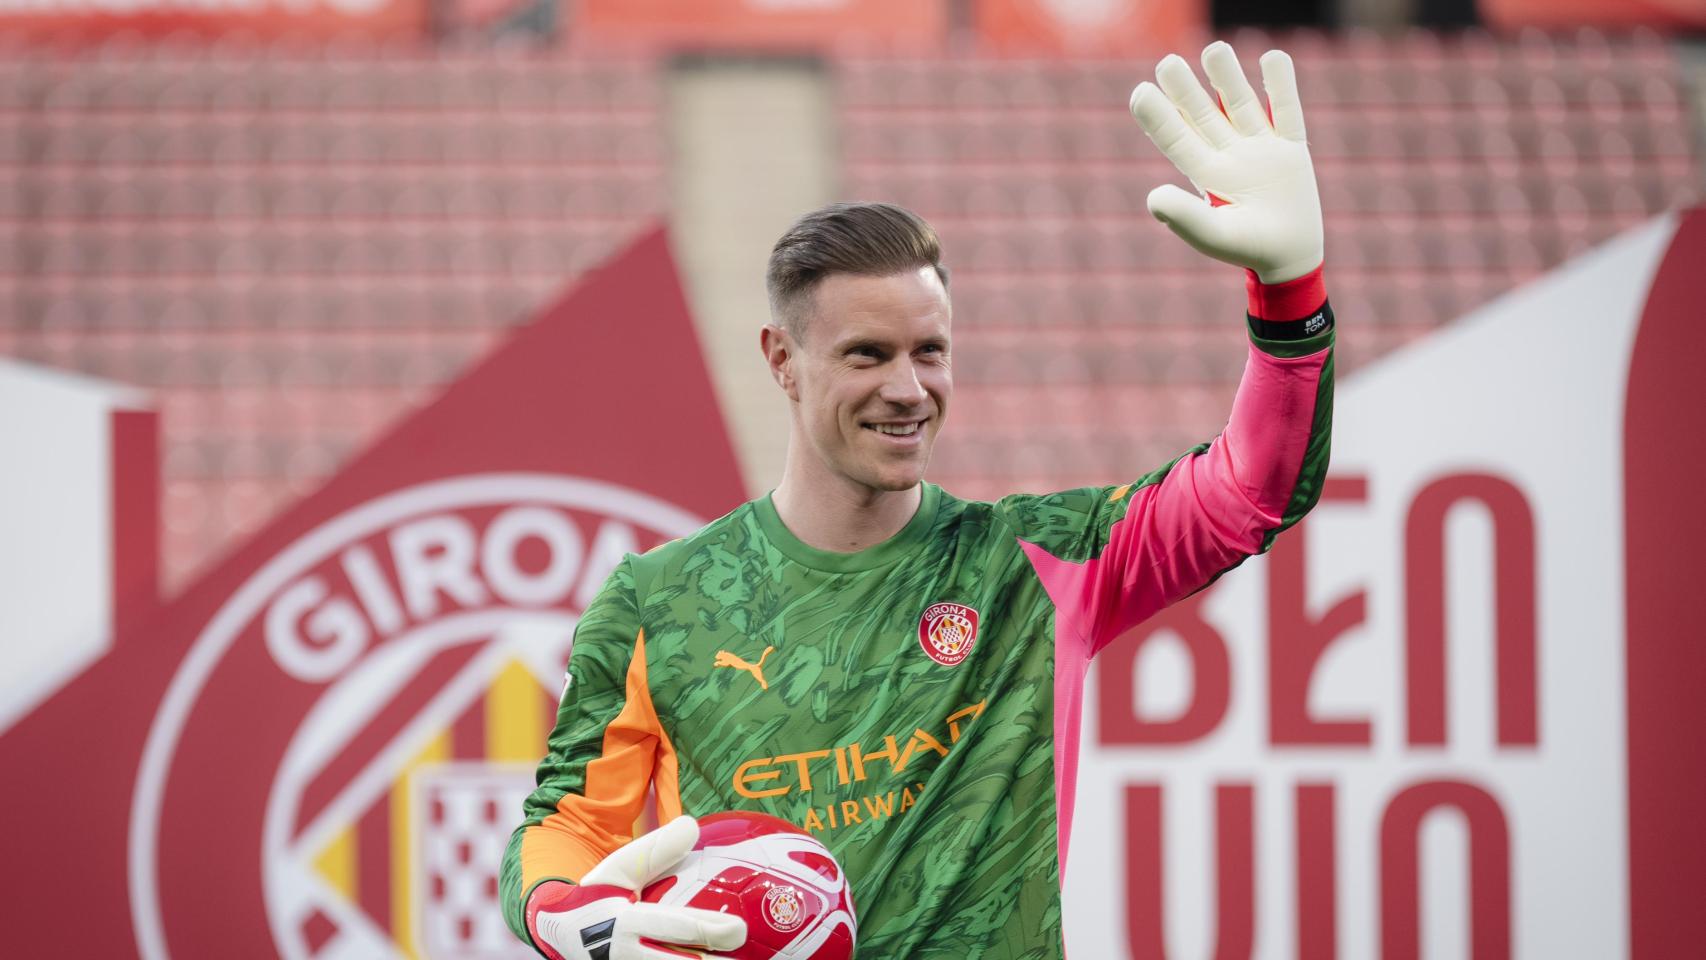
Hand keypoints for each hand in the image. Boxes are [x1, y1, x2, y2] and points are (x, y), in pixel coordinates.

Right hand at [526, 816, 745, 959]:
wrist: (560, 932)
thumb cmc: (601, 894)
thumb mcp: (618, 868)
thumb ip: (655, 851)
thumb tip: (692, 826)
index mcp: (626, 924)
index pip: (674, 928)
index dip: (708, 930)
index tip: (740, 930)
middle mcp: (627, 955)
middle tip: (744, 954)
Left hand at [1129, 41, 1323, 283]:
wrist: (1289, 256)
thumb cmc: (1245, 248)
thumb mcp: (1212, 234)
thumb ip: (1183, 216)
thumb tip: (1153, 196)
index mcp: (1205, 174)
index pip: (1176, 139)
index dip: (1158, 117)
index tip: (1140, 93)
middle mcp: (1228, 154)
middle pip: (1203, 114)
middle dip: (1185, 90)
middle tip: (1167, 64)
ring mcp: (1259, 148)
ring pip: (1241, 104)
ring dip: (1227, 78)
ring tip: (1214, 50)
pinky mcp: (1291, 148)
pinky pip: (1287, 110)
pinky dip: (1281, 85)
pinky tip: (1272, 57)